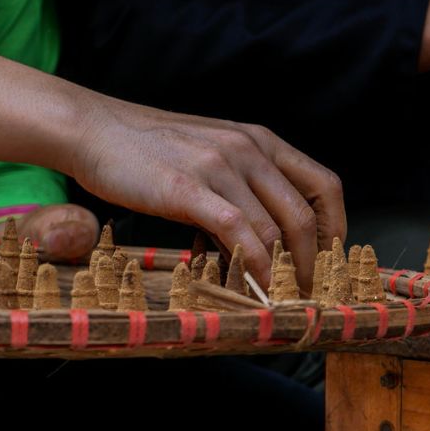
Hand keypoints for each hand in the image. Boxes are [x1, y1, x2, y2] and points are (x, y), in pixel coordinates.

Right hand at [0, 46, 345, 287]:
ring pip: (275, 229)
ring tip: (279, 300)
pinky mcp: (190, 189)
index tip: (331, 262)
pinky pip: (240, 235)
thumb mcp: (207, 153)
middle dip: (313, 264)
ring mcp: (220, 167)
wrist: (93, 130)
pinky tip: (252, 288)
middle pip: (305, 215)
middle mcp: (248, 149)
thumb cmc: (145, 149)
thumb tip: (258, 233)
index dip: (336, 229)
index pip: (324, 185)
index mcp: (258, 140)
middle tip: (306, 295)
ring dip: (283, 273)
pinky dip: (254, 268)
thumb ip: (239, 182)